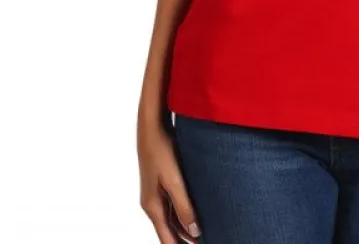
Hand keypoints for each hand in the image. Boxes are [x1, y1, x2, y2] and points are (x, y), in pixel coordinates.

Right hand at [137, 111, 201, 243]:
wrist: (152, 127)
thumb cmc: (161, 151)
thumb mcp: (174, 180)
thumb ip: (184, 206)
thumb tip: (194, 233)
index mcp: (153, 206)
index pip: (166, 238)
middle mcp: (153, 204)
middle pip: (169, 231)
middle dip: (185, 240)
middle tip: (207, 242)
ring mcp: (157, 193)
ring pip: (172, 219)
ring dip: (186, 228)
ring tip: (204, 235)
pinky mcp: (163, 183)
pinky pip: (174, 206)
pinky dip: (184, 214)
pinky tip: (197, 214)